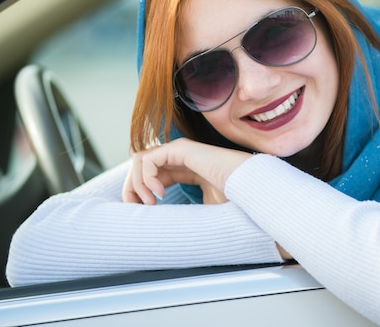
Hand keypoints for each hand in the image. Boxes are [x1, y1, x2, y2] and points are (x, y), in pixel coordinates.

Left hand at [122, 138, 252, 204]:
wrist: (248, 189)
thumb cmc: (232, 200)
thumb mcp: (199, 208)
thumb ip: (181, 210)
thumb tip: (162, 230)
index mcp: (183, 168)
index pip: (150, 175)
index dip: (139, 193)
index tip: (140, 213)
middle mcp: (178, 157)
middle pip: (140, 166)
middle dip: (131, 188)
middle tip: (136, 209)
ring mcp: (179, 150)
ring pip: (140, 160)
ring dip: (137, 183)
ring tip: (150, 202)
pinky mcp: (180, 149)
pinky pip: (148, 159)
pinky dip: (147, 177)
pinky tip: (160, 193)